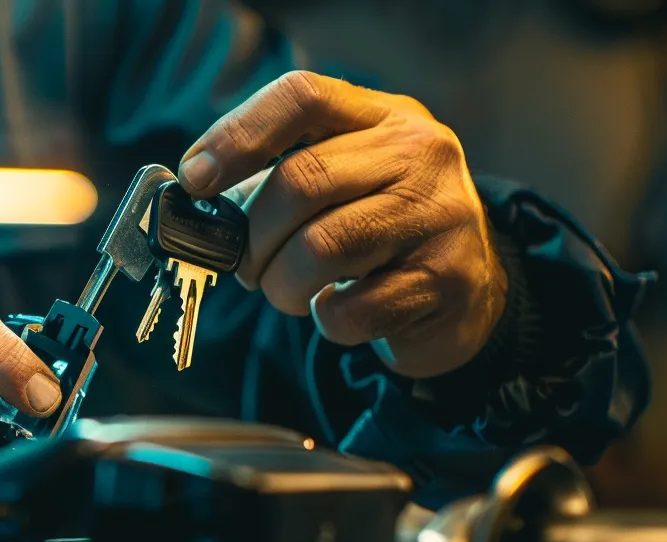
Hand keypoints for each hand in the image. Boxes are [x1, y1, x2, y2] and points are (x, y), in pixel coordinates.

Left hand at [178, 71, 505, 378]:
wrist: (471, 290)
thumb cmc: (381, 229)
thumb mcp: (343, 180)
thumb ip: (279, 177)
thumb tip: (199, 197)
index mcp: (384, 117)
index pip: (303, 96)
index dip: (237, 135)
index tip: (195, 179)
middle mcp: (421, 154)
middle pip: (302, 180)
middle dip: (254, 235)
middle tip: (247, 266)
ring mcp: (441, 216)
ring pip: (322, 247)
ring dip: (281, 283)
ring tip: (285, 290)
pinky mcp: (448, 282)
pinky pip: (351, 310)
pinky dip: (325, 319)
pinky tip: (336, 308)